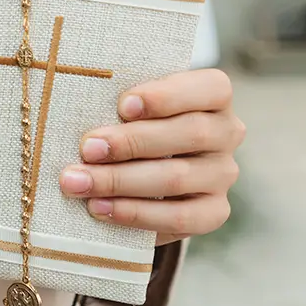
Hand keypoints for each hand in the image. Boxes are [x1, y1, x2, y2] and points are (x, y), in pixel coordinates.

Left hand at [58, 69, 244, 245]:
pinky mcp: (213, 212)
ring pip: (177, 178)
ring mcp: (223, 174)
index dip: (167, 96)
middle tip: (87, 149)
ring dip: (120, 181)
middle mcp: (226, 132)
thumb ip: (119, 104)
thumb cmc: (128, 123)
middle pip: (190, 133)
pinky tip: (99, 208)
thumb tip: (80, 104)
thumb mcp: (128, 106)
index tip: (123, 106)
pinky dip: (134, 214)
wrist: (138, 174)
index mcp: (213, 95)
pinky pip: (178, 218)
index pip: (210, 88)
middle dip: (131, 142)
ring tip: (79, 182)